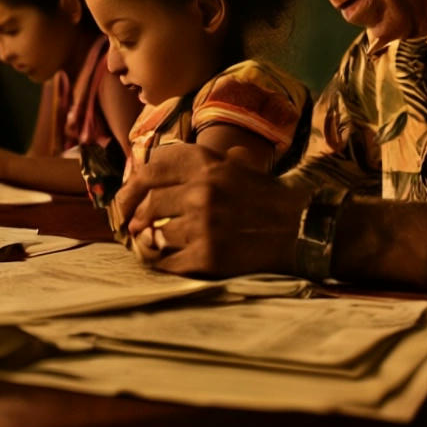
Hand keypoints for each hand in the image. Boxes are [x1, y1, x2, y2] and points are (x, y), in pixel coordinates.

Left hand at [116, 144, 305, 276]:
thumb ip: (198, 164)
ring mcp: (204, 225)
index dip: (131, 186)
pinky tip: (164, 260)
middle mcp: (202, 191)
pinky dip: (161, 263)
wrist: (301, 227)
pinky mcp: (208, 257)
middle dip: (138, 218)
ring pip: (156, 234)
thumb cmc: (266, 197)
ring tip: (152, 244)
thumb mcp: (236, 166)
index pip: (151, 170)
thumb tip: (151, 170)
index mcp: (207, 164)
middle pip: (149, 205)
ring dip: (151, 241)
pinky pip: (167, 262)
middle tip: (134, 227)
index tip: (124, 199)